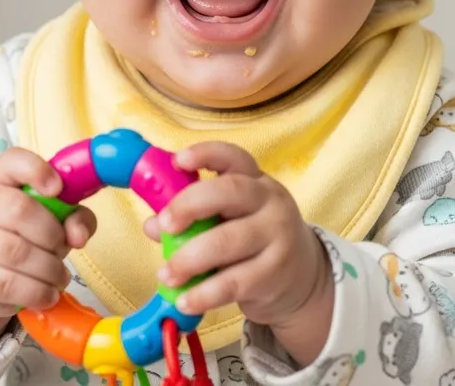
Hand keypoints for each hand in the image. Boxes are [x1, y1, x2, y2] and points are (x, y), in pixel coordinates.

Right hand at [0, 148, 96, 320]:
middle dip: (50, 234)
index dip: (37, 171)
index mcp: (2, 176)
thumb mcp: (51, 214)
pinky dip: (35, 292)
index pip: (13, 161)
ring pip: (13, 252)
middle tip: (62, 247)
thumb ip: (74, 215)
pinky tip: (47, 293)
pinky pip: (5, 285)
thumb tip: (78, 235)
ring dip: (47, 269)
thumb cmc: (22, 230)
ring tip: (60, 276)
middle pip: (17, 210)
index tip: (58, 188)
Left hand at [145, 142, 330, 329]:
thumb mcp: (230, 217)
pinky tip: (184, 299)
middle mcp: (270, 201)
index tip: (179, 160)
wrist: (302, 276)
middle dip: (190, 205)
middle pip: (229, 192)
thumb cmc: (254, 237)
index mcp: (255, 180)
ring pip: (227, 242)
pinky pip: (232, 283)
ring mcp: (277, 236)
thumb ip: (192, 216)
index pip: (233, 157)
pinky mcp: (274, 274)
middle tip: (165, 224)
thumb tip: (152, 224)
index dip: (206, 154)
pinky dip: (203, 294)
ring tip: (166, 273)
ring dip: (188, 259)